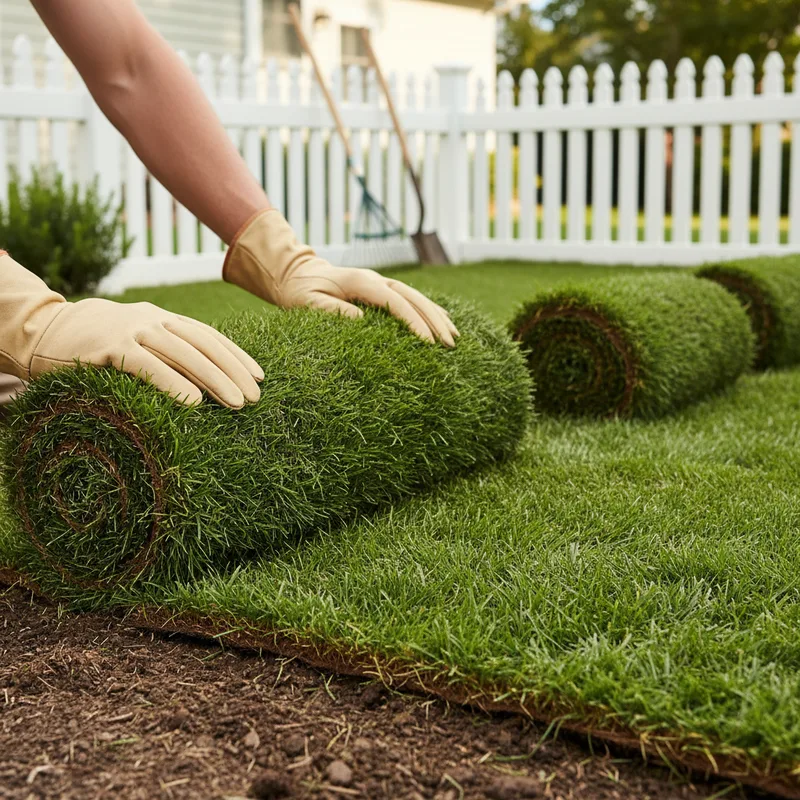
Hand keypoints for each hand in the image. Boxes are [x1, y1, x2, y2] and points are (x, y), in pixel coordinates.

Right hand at [1, 251, 262, 407]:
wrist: (46, 329)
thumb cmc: (99, 344)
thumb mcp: (138, 342)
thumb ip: (166, 354)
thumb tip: (203, 384)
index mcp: (164, 320)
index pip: (210, 337)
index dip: (237, 356)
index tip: (260, 377)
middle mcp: (154, 320)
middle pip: (204, 345)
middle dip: (233, 371)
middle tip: (255, 398)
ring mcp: (132, 330)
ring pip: (183, 353)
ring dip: (214, 379)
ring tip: (236, 402)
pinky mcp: (109, 347)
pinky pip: (146, 365)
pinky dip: (171, 382)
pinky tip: (192, 401)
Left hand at [223, 210, 458, 346]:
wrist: (295, 273)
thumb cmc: (299, 291)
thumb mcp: (307, 303)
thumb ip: (332, 310)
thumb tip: (361, 319)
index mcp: (361, 282)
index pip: (395, 302)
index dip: (414, 322)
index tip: (428, 343)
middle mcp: (376, 279)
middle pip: (413, 298)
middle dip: (434, 321)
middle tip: (451, 343)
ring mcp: (380, 282)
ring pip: (416, 297)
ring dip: (437, 316)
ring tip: (454, 336)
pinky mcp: (381, 289)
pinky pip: (410, 299)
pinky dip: (428, 310)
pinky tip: (443, 322)